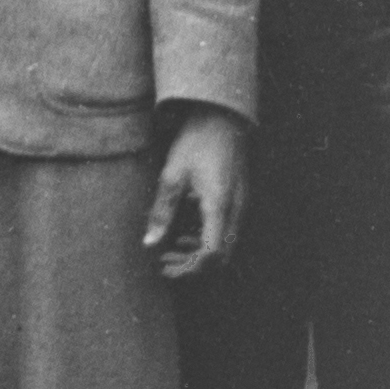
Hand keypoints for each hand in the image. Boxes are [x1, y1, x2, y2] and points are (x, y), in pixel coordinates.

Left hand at [144, 106, 251, 284]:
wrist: (221, 119)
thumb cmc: (195, 144)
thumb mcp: (171, 177)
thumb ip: (161, 212)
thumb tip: (149, 243)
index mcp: (219, 206)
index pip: (212, 254)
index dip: (190, 268)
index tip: (166, 268)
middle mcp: (236, 211)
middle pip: (221, 255)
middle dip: (192, 266)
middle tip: (163, 264)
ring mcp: (240, 206)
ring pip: (225, 245)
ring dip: (198, 254)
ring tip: (169, 251)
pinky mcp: (238, 201)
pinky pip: (226, 231)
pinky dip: (205, 239)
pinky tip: (182, 234)